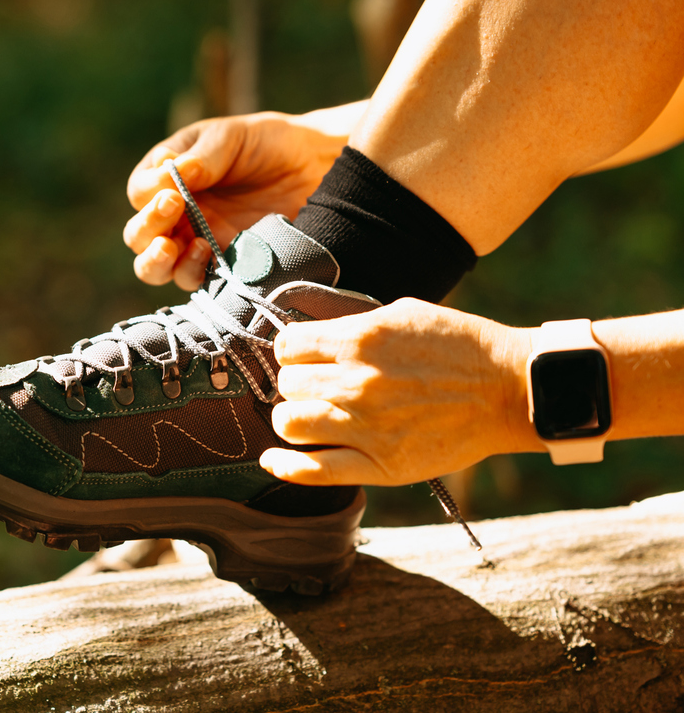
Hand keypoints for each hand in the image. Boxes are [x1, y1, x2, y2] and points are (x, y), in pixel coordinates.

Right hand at [123, 104, 361, 290]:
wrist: (316, 167)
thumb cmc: (268, 143)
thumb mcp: (231, 138)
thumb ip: (202, 158)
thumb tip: (170, 176)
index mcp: (169, 176)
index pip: (140, 192)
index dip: (149, 197)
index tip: (173, 191)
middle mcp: (177, 214)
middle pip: (138, 236)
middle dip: (147, 227)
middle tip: (173, 210)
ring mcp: (197, 242)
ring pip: (154, 268)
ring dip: (157, 262)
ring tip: (175, 247)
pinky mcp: (222, 264)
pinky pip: (193, 281)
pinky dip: (190, 273)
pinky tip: (208, 254)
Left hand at [261, 298, 539, 485]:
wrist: (509, 389)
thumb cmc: (459, 346)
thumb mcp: (401, 314)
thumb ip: (351, 326)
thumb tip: (312, 338)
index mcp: (358, 340)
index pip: (288, 346)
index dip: (294, 352)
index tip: (306, 358)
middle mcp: (354, 383)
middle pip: (286, 385)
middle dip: (297, 384)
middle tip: (317, 388)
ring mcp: (365, 426)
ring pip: (289, 424)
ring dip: (294, 419)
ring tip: (313, 416)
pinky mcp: (380, 464)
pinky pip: (313, 471)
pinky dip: (286, 466)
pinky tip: (275, 459)